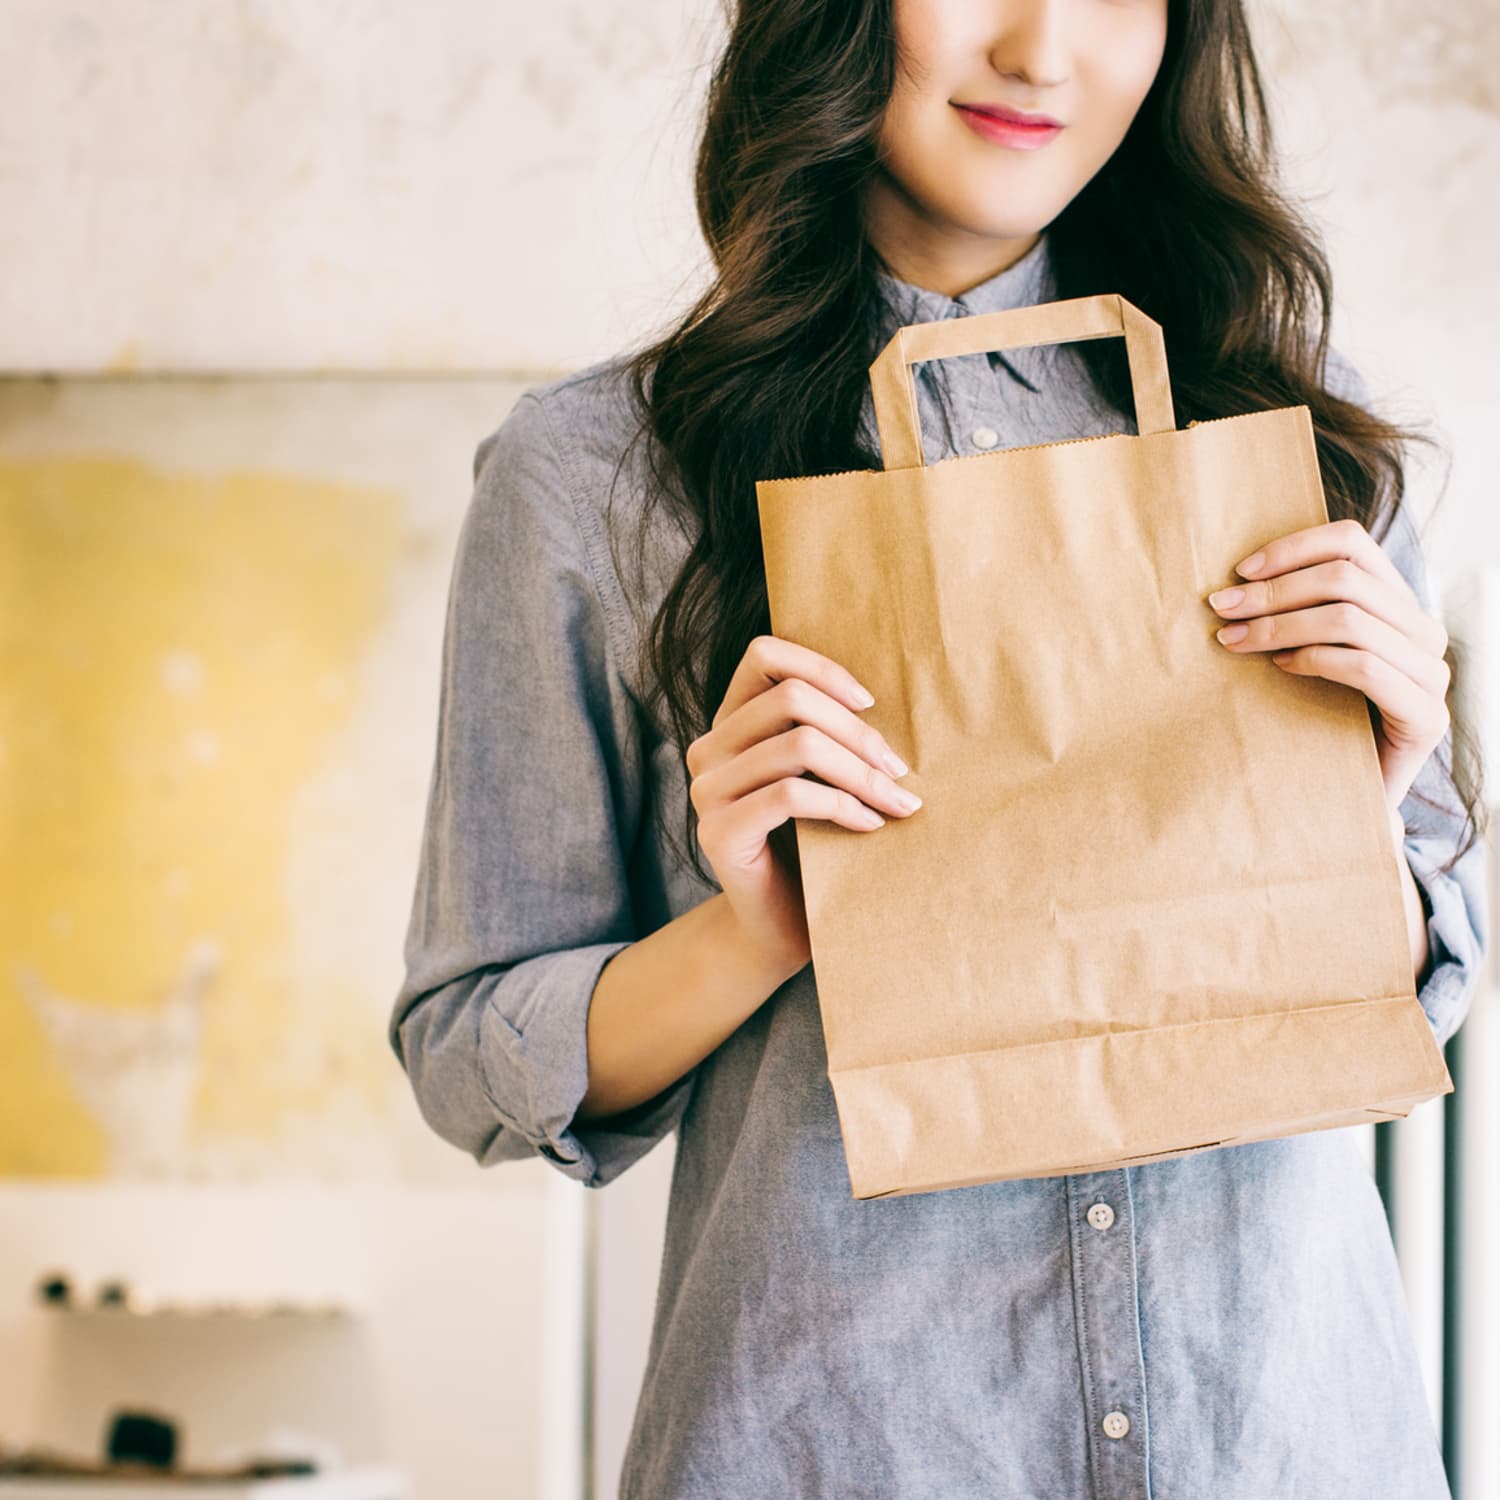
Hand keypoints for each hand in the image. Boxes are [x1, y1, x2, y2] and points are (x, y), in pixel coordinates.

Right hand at [685, 635, 922, 977]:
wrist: (780, 927)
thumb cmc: (813, 846)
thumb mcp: (821, 776)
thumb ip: (827, 732)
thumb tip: (886, 693)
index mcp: (730, 724)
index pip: (763, 656)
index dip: (822, 667)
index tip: (871, 702)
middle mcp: (708, 750)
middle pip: (791, 699)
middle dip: (858, 732)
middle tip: (900, 768)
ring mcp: (707, 792)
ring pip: (797, 747)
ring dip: (861, 772)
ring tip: (898, 801)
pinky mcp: (718, 833)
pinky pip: (789, 796)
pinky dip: (842, 805)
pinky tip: (870, 824)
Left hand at [1206, 516, 1450, 809]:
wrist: (1344, 798)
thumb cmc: (1312, 718)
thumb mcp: (1302, 652)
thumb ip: (1292, 611)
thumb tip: (1232, 579)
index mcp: (1397, 603)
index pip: (1352, 543)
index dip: (1293, 548)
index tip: (1239, 571)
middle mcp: (1423, 631)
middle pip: (1345, 578)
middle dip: (1273, 592)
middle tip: (1221, 609)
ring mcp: (1431, 673)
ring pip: (1350, 619)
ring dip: (1281, 625)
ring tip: (1234, 641)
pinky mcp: (1426, 717)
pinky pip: (1365, 667)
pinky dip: (1314, 660)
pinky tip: (1279, 669)